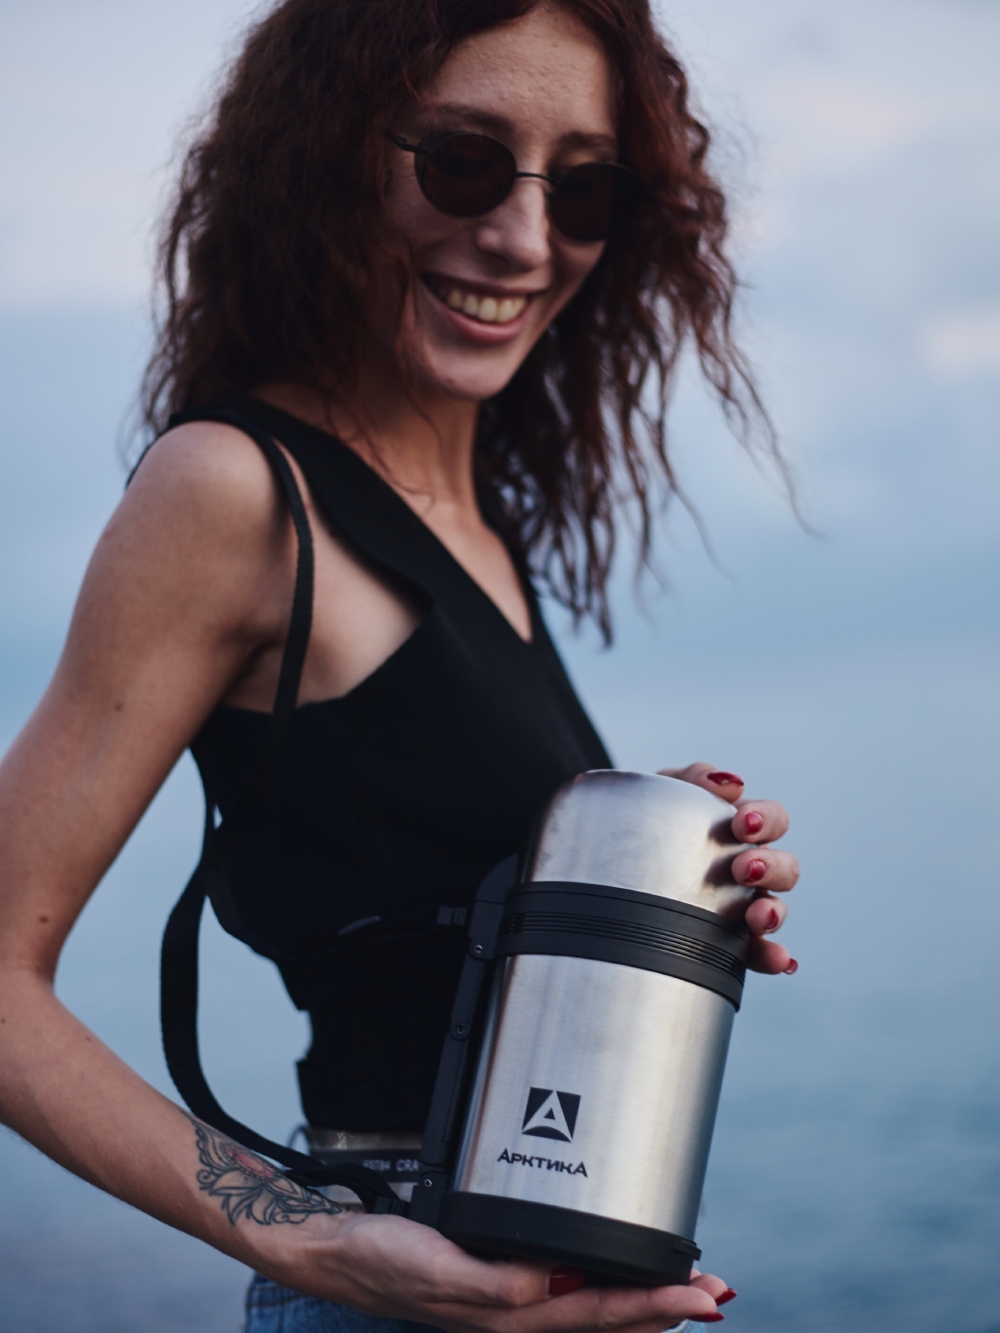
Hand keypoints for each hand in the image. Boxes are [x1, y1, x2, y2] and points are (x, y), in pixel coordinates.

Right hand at [263, 1210, 732, 1330]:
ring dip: (641, 1302)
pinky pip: (566, 1291)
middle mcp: (519, 1317)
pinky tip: (609, 1273)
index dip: (656, 1306)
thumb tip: (558, 1285)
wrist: (338, 1253)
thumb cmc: (382, 1260)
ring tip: (686, 1293)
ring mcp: (510, 1304)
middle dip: (665, 1309)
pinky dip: (602, 1284)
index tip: (704, 1296)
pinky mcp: (499, 1284)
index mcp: (511, 1319)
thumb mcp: (437, 1267)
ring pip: (593, 1310)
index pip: (602, 1314)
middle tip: (718, 1293)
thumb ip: (496, 1284)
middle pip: (609, 1320)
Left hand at [659, 762, 798, 975]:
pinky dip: (773, 957)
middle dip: (771, 868)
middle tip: (743, 869)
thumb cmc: (643, 817)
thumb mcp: (661, 790)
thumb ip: (693, 778)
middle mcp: (747, 869)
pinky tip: (780, 962)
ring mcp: (739, 907)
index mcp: (738, 830)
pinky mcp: (727, 943)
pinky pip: (757, 953)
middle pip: (784, 868)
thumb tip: (730, 783)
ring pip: (774, 909)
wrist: (604, 860)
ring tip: (757, 917)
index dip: (767, 820)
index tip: (743, 824)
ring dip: (773, 913)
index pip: (772, 820)